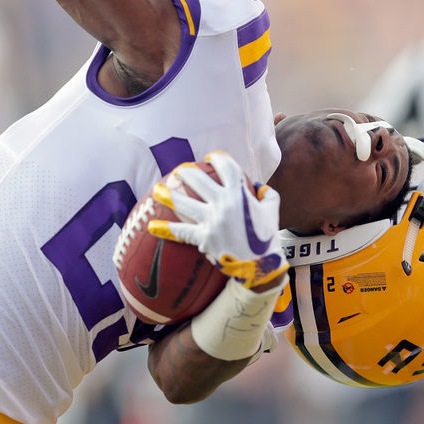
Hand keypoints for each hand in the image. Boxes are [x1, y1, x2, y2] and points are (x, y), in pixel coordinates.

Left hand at [148, 152, 287, 287]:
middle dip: (187, 172)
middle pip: (199, 180)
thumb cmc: (266, 237)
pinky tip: (150, 227)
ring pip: (184, 203)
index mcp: (240, 194)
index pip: (227, 167)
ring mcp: (212, 220)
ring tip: (158, 189)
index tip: (211, 157)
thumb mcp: (272, 211)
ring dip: (169, 195)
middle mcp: (224, 204)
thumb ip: (267, 194)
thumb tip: (258, 187)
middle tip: (180, 171)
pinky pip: (181, 232)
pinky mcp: (204, 237)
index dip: (218, 158)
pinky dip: (166, 230)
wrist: (260, 266)